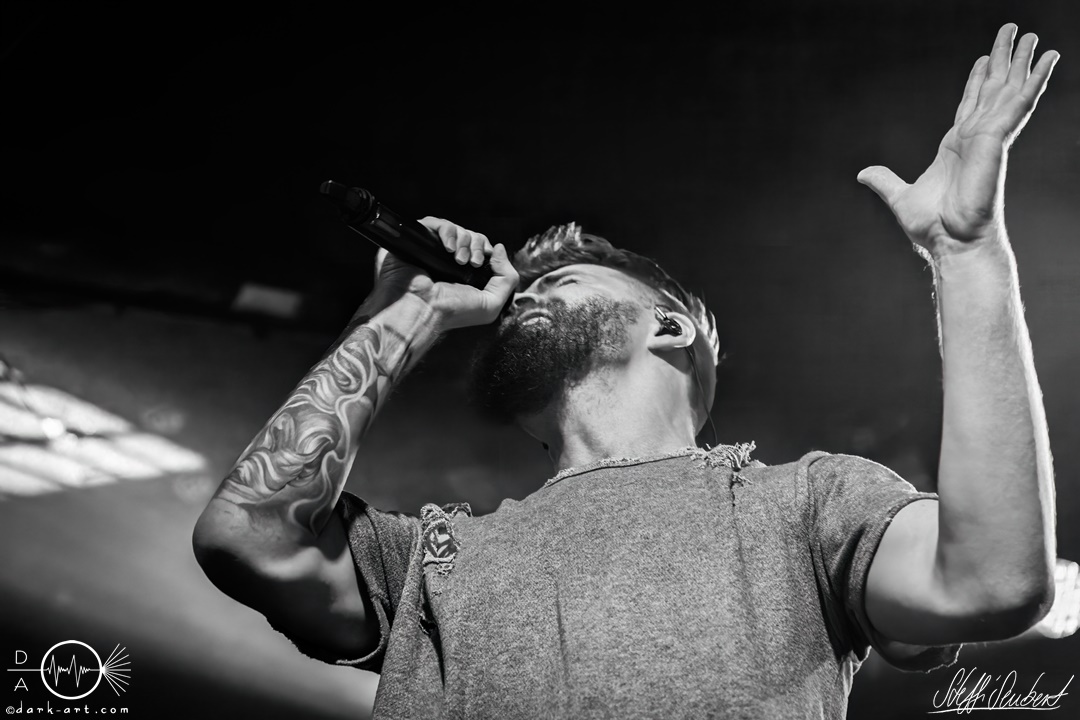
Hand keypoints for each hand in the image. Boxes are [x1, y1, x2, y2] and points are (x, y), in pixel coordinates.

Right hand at [373, 217, 518, 331]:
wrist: (423, 309)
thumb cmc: (453, 311)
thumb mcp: (492, 304)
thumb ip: (507, 278)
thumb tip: (499, 248)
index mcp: (466, 274)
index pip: (482, 249)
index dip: (486, 250)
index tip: (481, 263)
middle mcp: (450, 261)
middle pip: (472, 236)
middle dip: (477, 246)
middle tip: (471, 262)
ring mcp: (434, 250)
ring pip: (457, 229)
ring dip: (463, 241)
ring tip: (458, 259)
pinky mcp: (419, 241)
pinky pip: (436, 223)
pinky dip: (448, 231)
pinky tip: (448, 248)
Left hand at [858, 24, 1059, 257]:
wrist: (951, 241)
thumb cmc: (933, 227)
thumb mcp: (899, 197)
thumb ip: (884, 181)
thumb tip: (863, 174)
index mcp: (955, 146)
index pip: (970, 104)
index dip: (977, 80)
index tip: (983, 58)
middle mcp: (975, 137)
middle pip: (992, 88)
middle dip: (1002, 60)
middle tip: (1012, 31)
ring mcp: (989, 136)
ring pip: (1008, 89)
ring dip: (1021, 61)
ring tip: (1031, 35)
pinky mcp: (997, 139)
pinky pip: (1019, 102)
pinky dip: (1035, 80)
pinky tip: (1047, 58)